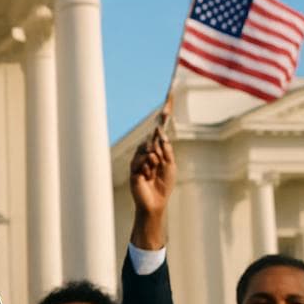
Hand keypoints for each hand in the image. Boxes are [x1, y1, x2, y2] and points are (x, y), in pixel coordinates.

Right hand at [128, 111, 173, 248]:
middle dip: (156, 141)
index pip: (158, 134)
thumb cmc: (164, 185)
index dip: (162, 120)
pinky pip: (140, 159)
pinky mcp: (133, 168)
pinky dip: (146, 165)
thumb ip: (166, 150)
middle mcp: (147, 155)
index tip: (168, 100)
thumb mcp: (170, 166)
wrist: (156, 203)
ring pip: (146, 149)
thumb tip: (161, 135)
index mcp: (157, 153)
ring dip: (153, 159)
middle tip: (160, 155)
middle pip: (151, 139)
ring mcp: (139, 161)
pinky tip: (148, 174)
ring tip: (154, 169)